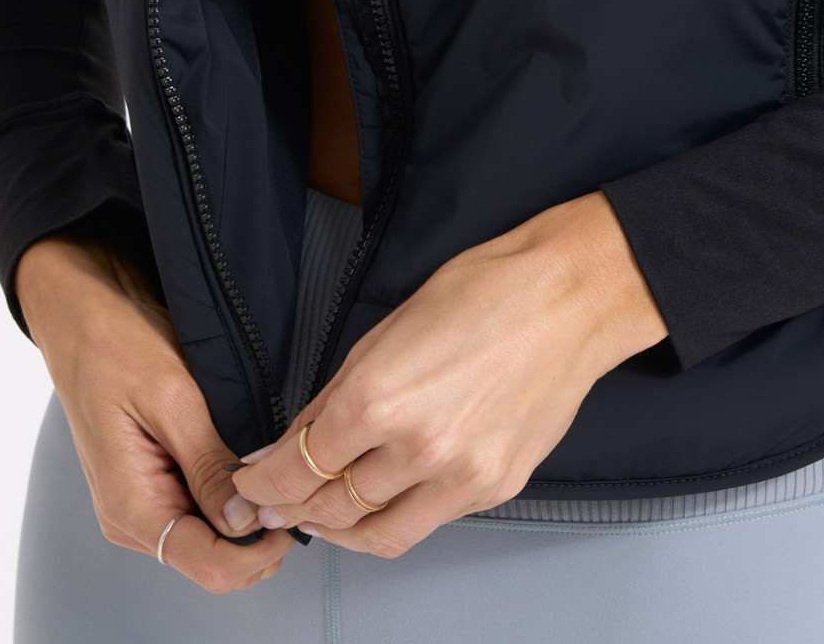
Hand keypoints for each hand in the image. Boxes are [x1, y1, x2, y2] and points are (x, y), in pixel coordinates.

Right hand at [16, 235, 295, 593]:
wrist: (83, 319)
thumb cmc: (118, 347)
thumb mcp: (173, 399)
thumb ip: (208, 466)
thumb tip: (245, 520)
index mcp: (132, 505)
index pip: (207, 565)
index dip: (259, 550)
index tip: (296, 513)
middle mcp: (132, 518)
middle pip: (212, 562)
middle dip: (261, 538)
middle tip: (297, 487)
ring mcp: (140, 504)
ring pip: (210, 542)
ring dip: (249, 521)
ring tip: (280, 473)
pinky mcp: (151, 484)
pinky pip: (198, 512)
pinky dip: (231, 502)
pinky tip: (253, 470)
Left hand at [231, 192, 666, 556]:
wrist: (571, 297)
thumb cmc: (487, 291)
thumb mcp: (388, 328)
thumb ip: (337, 394)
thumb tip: (297, 439)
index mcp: (377, 398)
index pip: (295, 468)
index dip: (262, 483)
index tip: (251, 485)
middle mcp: (416, 447)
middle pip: (328, 507)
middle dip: (293, 507)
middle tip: (277, 501)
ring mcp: (459, 475)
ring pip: (375, 533)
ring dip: (340, 528)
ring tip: (324, 513)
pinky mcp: (494, 487)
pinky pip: (428, 523)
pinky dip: (395, 519)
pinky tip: (384, 500)